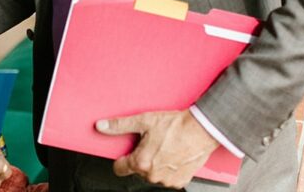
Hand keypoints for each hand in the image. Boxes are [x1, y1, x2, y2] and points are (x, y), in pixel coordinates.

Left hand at [95, 110, 219, 188]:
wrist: (202, 130)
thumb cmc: (175, 126)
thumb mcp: (144, 121)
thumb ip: (120, 125)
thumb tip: (102, 126)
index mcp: (141, 162)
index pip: (119, 169)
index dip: (121, 159)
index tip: (126, 153)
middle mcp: (153, 175)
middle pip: (137, 170)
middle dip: (141, 158)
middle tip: (151, 144)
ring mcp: (167, 180)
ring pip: (153, 174)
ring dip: (156, 164)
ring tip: (164, 148)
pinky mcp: (180, 181)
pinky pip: (168, 177)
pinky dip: (169, 168)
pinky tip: (174, 155)